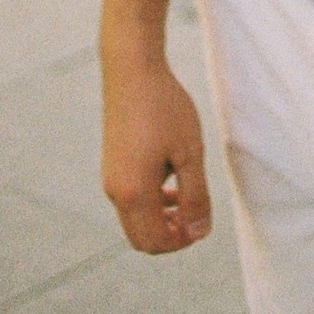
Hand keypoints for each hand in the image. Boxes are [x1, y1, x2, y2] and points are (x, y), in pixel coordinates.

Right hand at [101, 50, 212, 254]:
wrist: (132, 71)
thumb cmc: (165, 108)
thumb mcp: (190, 153)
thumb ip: (196, 196)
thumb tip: (200, 233)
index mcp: (134, 193)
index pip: (155, 242)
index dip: (182, 241)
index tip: (204, 221)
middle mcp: (115, 191)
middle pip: (142, 238)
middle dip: (170, 234)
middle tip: (196, 213)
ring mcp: (110, 179)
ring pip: (135, 219)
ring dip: (162, 217)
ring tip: (187, 193)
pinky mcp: (111, 166)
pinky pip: (130, 200)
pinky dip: (151, 201)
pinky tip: (171, 175)